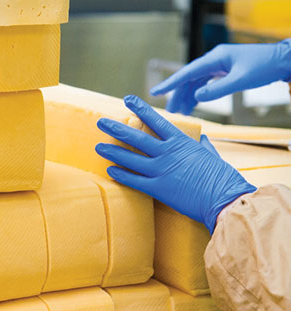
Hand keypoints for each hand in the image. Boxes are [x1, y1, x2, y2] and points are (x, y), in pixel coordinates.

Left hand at [95, 95, 256, 233]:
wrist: (224, 198)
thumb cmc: (220, 177)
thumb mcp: (212, 155)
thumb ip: (203, 146)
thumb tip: (202, 139)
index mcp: (180, 142)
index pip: (156, 120)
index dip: (140, 109)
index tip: (127, 99)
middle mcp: (167, 153)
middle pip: (136, 138)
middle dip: (116, 129)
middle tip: (101, 122)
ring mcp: (161, 170)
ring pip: (131, 158)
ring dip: (113, 152)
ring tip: (98, 147)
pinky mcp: (159, 189)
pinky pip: (134, 181)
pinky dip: (121, 175)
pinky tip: (110, 171)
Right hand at [150, 40, 290, 114]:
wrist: (281, 61)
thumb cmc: (263, 67)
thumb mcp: (240, 80)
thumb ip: (217, 90)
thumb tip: (196, 97)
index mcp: (215, 59)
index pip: (187, 72)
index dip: (170, 83)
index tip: (155, 92)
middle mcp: (213, 61)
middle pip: (189, 80)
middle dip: (178, 95)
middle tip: (170, 112)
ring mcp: (217, 66)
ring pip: (196, 83)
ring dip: (187, 97)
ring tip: (181, 113)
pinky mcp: (222, 72)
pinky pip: (205, 84)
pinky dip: (198, 96)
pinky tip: (193, 106)